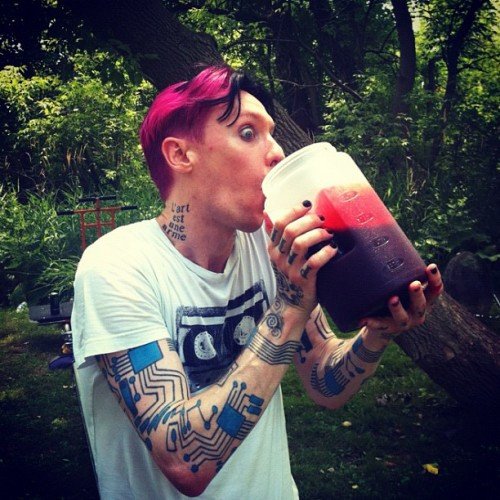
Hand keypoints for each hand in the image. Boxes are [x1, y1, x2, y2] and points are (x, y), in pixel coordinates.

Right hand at [265, 200, 336, 315]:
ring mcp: (290, 269)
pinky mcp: (303, 280)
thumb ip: (276, 236)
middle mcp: (279, 257)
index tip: (307, 205)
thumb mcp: (280, 255)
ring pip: (301, 244)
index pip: (278, 224)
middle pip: (291, 231)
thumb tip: (268, 213)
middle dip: (309, 221)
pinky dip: (325, 253)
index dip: (293, 211)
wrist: (292, 304)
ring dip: (318, 235)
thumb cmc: (290, 274)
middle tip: (322, 219)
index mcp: (273, 248)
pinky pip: (314, 263)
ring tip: (329, 233)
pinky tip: (333, 249)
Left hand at [359, 264, 443, 338]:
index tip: (430, 267)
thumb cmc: (395, 295)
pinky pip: (380, 326)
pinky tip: (364, 319)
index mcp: (424, 300)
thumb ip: (399, 269)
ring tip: (392, 299)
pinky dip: (372, 322)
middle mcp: (417, 312)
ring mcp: (404, 323)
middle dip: (417, 294)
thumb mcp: (400, 284)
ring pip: (403, 317)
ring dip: (398, 308)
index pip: (435, 290)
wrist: (383, 325)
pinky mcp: (388, 329)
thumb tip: (382, 232)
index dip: (435, 279)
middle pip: (421, 304)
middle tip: (413, 283)